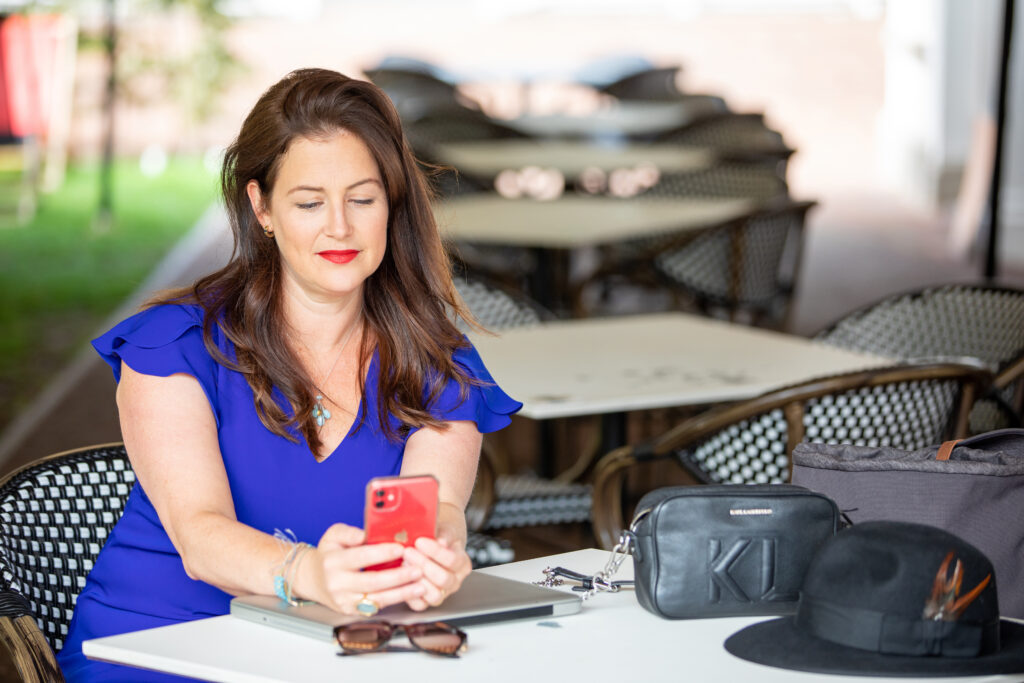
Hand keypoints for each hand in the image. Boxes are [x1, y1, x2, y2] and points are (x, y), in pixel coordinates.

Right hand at [304, 523, 425, 614]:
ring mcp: (345, 600)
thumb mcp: (333, 536)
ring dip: (402, 593)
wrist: (313, 580)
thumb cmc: (329, 554)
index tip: (401, 548)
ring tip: (421, 585)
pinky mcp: (352, 611)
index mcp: (333, 561)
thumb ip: (349, 532)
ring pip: (377, 599)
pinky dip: (395, 601)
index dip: (382, 553)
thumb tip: (363, 534)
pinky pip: (377, 607)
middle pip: (372, 582)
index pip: (360, 557)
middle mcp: (338, 583)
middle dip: (398, 576)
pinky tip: (410, 594)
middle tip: (418, 569)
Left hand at [401, 509, 471, 610]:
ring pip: (435, 596)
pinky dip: (409, 594)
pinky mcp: (427, 602)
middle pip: (443, 579)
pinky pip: (420, 605)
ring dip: (417, 580)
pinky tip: (402, 577)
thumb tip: (442, 541)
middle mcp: (455, 581)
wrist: (431, 544)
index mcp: (462, 564)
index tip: (420, 541)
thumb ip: (444, 534)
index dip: (435, 551)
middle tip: (408, 551)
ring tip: (404, 563)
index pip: (452, 560)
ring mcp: (442, 593)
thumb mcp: (444, 530)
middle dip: (423, 564)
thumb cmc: (437, 536)